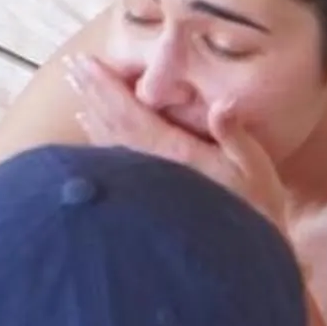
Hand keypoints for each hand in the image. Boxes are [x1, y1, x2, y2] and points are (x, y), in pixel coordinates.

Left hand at [63, 56, 289, 228]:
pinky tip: (92, 130)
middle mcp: (149, 167)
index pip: (131, 112)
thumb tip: (222, 104)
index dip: (107, 86)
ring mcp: (143, 185)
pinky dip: (100, 140)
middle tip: (71, 67)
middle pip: (112, 122)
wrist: (237, 262)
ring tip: (76, 91)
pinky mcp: (143, 198)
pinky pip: (114, 160)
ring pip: (109, 141)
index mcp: (173, 154)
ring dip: (92, 112)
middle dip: (92, 92)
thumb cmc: (254, 213)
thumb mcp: (255, 171)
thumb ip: (235, 136)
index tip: (85, 62)